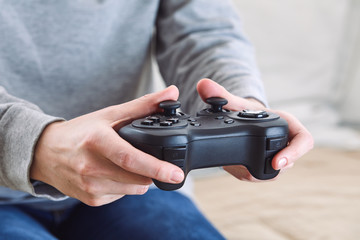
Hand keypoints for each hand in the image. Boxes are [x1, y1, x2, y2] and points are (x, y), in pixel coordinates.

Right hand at [31, 86, 184, 205]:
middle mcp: (91, 167)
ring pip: (134, 189)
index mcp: (97, 141)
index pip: (131, 159)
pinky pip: (122, 195)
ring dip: (140, 178)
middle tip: (152, 158)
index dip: (157, 168)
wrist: (45, 153)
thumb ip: (143, 105)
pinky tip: (114, 173)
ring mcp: (90, 186)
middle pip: (138, 178)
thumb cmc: (80, 132)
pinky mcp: (91, 199)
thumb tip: (173, 92)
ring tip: (126, 163)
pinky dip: (126, 185)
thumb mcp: (110, 114)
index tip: (177, 174)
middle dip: (153, 171)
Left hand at [196, 78, 313, 180]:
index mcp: (288, 125)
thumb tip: (202, 84)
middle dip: (269, 169)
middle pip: (288, 162)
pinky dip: (249, 174)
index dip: (294, 152)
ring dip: (257, 173)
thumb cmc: (245, 111)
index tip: (278, 162)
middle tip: (247, 169)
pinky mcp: (267, 167)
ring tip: (239, 166)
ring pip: (274, 173)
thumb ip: (220, 95)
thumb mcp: (236, 103)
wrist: (243, 120)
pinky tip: (235, 168)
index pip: (304, 141)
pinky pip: (262, 176)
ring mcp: (279, 156)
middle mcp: (287, 142)